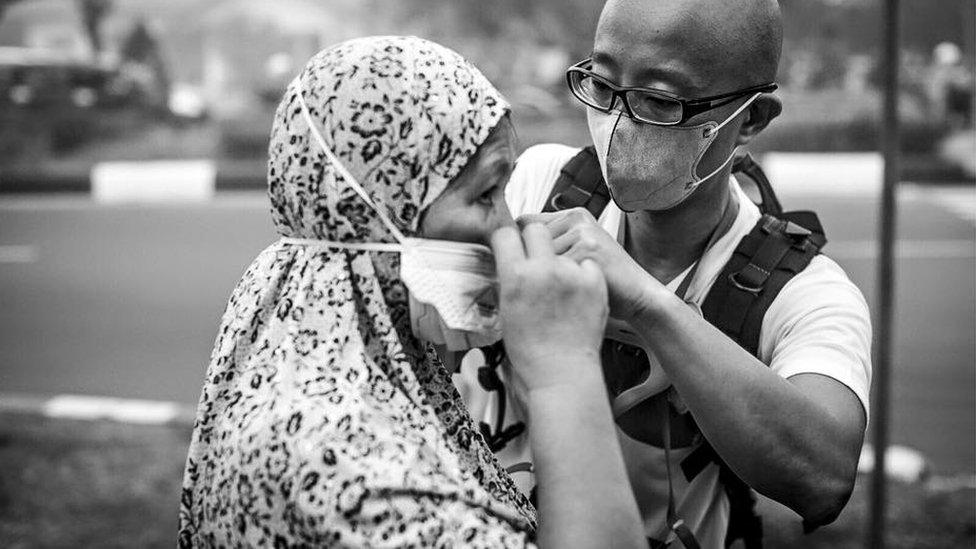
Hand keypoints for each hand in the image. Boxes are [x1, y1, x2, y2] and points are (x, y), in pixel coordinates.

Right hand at [490, 223, 607, 394]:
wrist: (562, 372)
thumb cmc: (532, 351)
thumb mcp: (505, 311)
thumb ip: (507, 280)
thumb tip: (506, 261)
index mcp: (516, 276)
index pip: (505, 233)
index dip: (506, 238)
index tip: (509, 243)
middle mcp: (544, 269)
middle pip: (536, 229)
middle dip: (532, 239)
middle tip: (534, 256)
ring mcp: (572, 273)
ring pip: (562, 246)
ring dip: (558, 260)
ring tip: (558, 287)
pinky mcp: (594, 280)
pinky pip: (585, 263)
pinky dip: (581, 272)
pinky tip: (575, 292)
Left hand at [518, 208, 663, 319]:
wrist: (638, 296)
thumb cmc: (603, 280)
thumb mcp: (579, 253)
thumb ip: (553, 245)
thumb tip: (509, 249)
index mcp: (573, 216)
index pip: (525, 224)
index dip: (519, 247)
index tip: (521, 267)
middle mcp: (576, 219)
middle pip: (527, 238)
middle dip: (525, 261)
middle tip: (534, 283)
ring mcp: (582, 233)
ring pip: (536, 256)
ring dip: (538, 277)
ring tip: (554, 293)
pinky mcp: (586, 251)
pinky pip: (550, 270)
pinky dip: (550, 288)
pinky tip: (562, 298)